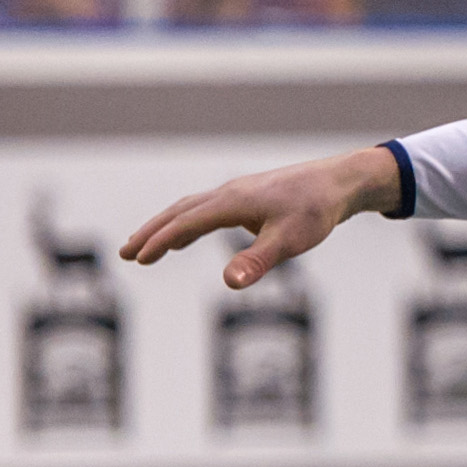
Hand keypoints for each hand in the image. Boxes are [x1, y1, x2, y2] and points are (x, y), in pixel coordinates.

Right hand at [121, 145, 404, 286]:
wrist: (340, 183)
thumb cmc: (316, 211)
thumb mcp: (289, 240)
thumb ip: (258, 261)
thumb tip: (230, 284)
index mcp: (231, 203)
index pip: (185, 222)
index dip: (160, 241)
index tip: (137, 258)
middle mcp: (228, 194)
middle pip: (179, 212)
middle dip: (151, 233)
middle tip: (126, 255)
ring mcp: (237, 194)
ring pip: (191, 209)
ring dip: (166, 228)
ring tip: (146, 249)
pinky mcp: (249, 197)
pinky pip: (207, 210)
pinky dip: (188, 223)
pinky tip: (187, 237)